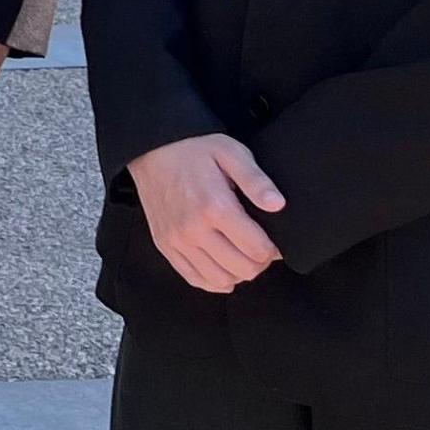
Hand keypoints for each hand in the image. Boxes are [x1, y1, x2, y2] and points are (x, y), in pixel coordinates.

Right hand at [127, 133, 287, 293]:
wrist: (151, 149)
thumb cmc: (194, 149)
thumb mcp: (231, 152)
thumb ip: (256, 180)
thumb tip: (278, 205)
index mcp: (215, 207)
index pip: (258, 249)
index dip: (273, 250)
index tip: (273, 241)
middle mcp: (194, 230)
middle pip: (242, 269)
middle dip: (259, 263)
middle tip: (260, 248)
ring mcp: (177, 241)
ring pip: (220, 280)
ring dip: (238, 273)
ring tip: (242, 255)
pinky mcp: (165, 246)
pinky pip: (195, 278)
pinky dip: (214, 280)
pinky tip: (223, 266)